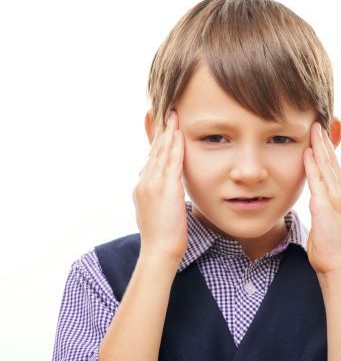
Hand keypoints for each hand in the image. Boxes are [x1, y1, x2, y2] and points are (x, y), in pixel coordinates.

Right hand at [132, 110, 187, 264]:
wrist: (159, 250)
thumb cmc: (162, 236)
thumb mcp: (155, 212)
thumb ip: (156, 197)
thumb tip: (159, 191)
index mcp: (142, 186)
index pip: (151, 157)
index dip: (157, 140)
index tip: (162, 125)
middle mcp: (144, 181)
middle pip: (153, 150)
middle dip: (161, 130)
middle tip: (167, 110)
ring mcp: (153, 184)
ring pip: (161, 152)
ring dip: (168, 132)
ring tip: (174, 115)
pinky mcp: (165, 188)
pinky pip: (171, 162)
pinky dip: (174, 146)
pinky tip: (179, 134)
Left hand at [303, 122, 340, 275]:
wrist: (339, 268)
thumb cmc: (330, 250)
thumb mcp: (328, 224)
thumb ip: (324, 208)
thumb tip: (317, 201)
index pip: (335, 169)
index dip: (329, 151)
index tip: (322, 136)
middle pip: (333, 163)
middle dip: (325, 142)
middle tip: (319, 123)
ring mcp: (337, 200)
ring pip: (327, 167)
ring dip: (320, 147)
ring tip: (314, 129)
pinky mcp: (327, 207)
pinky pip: (318, 181)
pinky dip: (313, 165)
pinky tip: (308, 152)